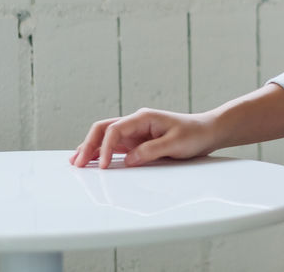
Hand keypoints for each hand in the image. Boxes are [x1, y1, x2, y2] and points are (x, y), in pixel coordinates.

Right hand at [69, 108, 217, 168]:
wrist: (207, 131)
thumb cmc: (195, 134)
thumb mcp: (176, 143)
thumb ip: (152, 150)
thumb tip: (129, 159)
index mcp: (143, 118)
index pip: (115, 130)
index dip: (106, 148)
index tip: (104, 166)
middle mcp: (136, 123)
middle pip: (103, 129)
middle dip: (88, 145)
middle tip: (78, 163)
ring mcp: (135, 132)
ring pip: (105, 137)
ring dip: (91, 148)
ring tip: (76, 162)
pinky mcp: (137, 142)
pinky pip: (114, 145)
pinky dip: (101, 152)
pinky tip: (92, 160)